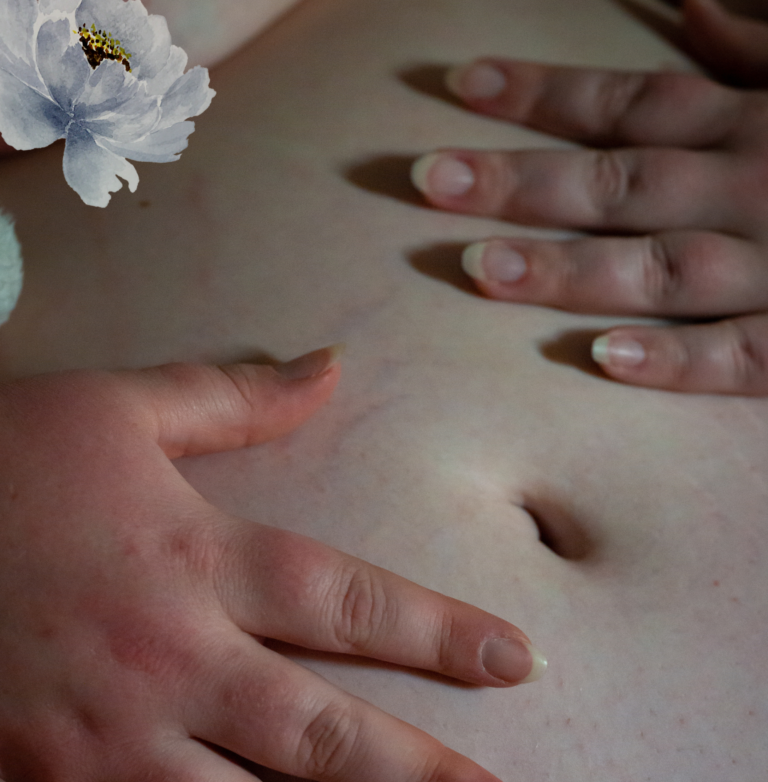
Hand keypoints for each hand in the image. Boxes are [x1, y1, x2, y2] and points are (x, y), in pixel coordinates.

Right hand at [0, 348, 541, 781]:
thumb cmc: (4, 455)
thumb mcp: (119, 406)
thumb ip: (235, 395)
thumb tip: (333, 365)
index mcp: (193, 556)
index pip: (346, 603)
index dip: (441, 633)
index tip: (520, 665)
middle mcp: (162, 655)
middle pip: (314, 730)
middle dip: (418, 781)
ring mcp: (100, 729)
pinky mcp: (43, 774)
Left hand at [410, 0, 767, 394]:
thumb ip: (761, 35)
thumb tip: (677, 5)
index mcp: (759, 118)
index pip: (629, 101)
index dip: (540, 92)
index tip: (458, 86)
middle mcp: (759, 184)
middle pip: (619, 180)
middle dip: (521, 178)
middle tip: (425, 179)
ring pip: (661, 267)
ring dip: (569, 268)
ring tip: (479, 267)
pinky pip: (742, 355)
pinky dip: (677, 358)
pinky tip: (601, 359)